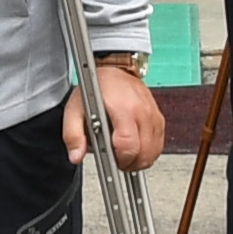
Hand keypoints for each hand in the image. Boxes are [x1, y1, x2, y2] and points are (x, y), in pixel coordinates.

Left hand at [64, 58, 163, 175]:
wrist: (115, 70)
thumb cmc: (98, 88)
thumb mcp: (75, 109)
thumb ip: (73, 134)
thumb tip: (76, 156)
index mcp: (122, 108)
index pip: (128, 145)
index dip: (121, 159)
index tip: (112, 160)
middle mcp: (141, 111)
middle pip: (144, 152)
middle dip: (130, 163)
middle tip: (117, 160)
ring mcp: (152, 115)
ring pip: (154, 151)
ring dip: (141, 159)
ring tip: (126, 155)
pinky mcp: (158, 118)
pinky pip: (159, 144)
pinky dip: (149, 152)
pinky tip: (136, 149)